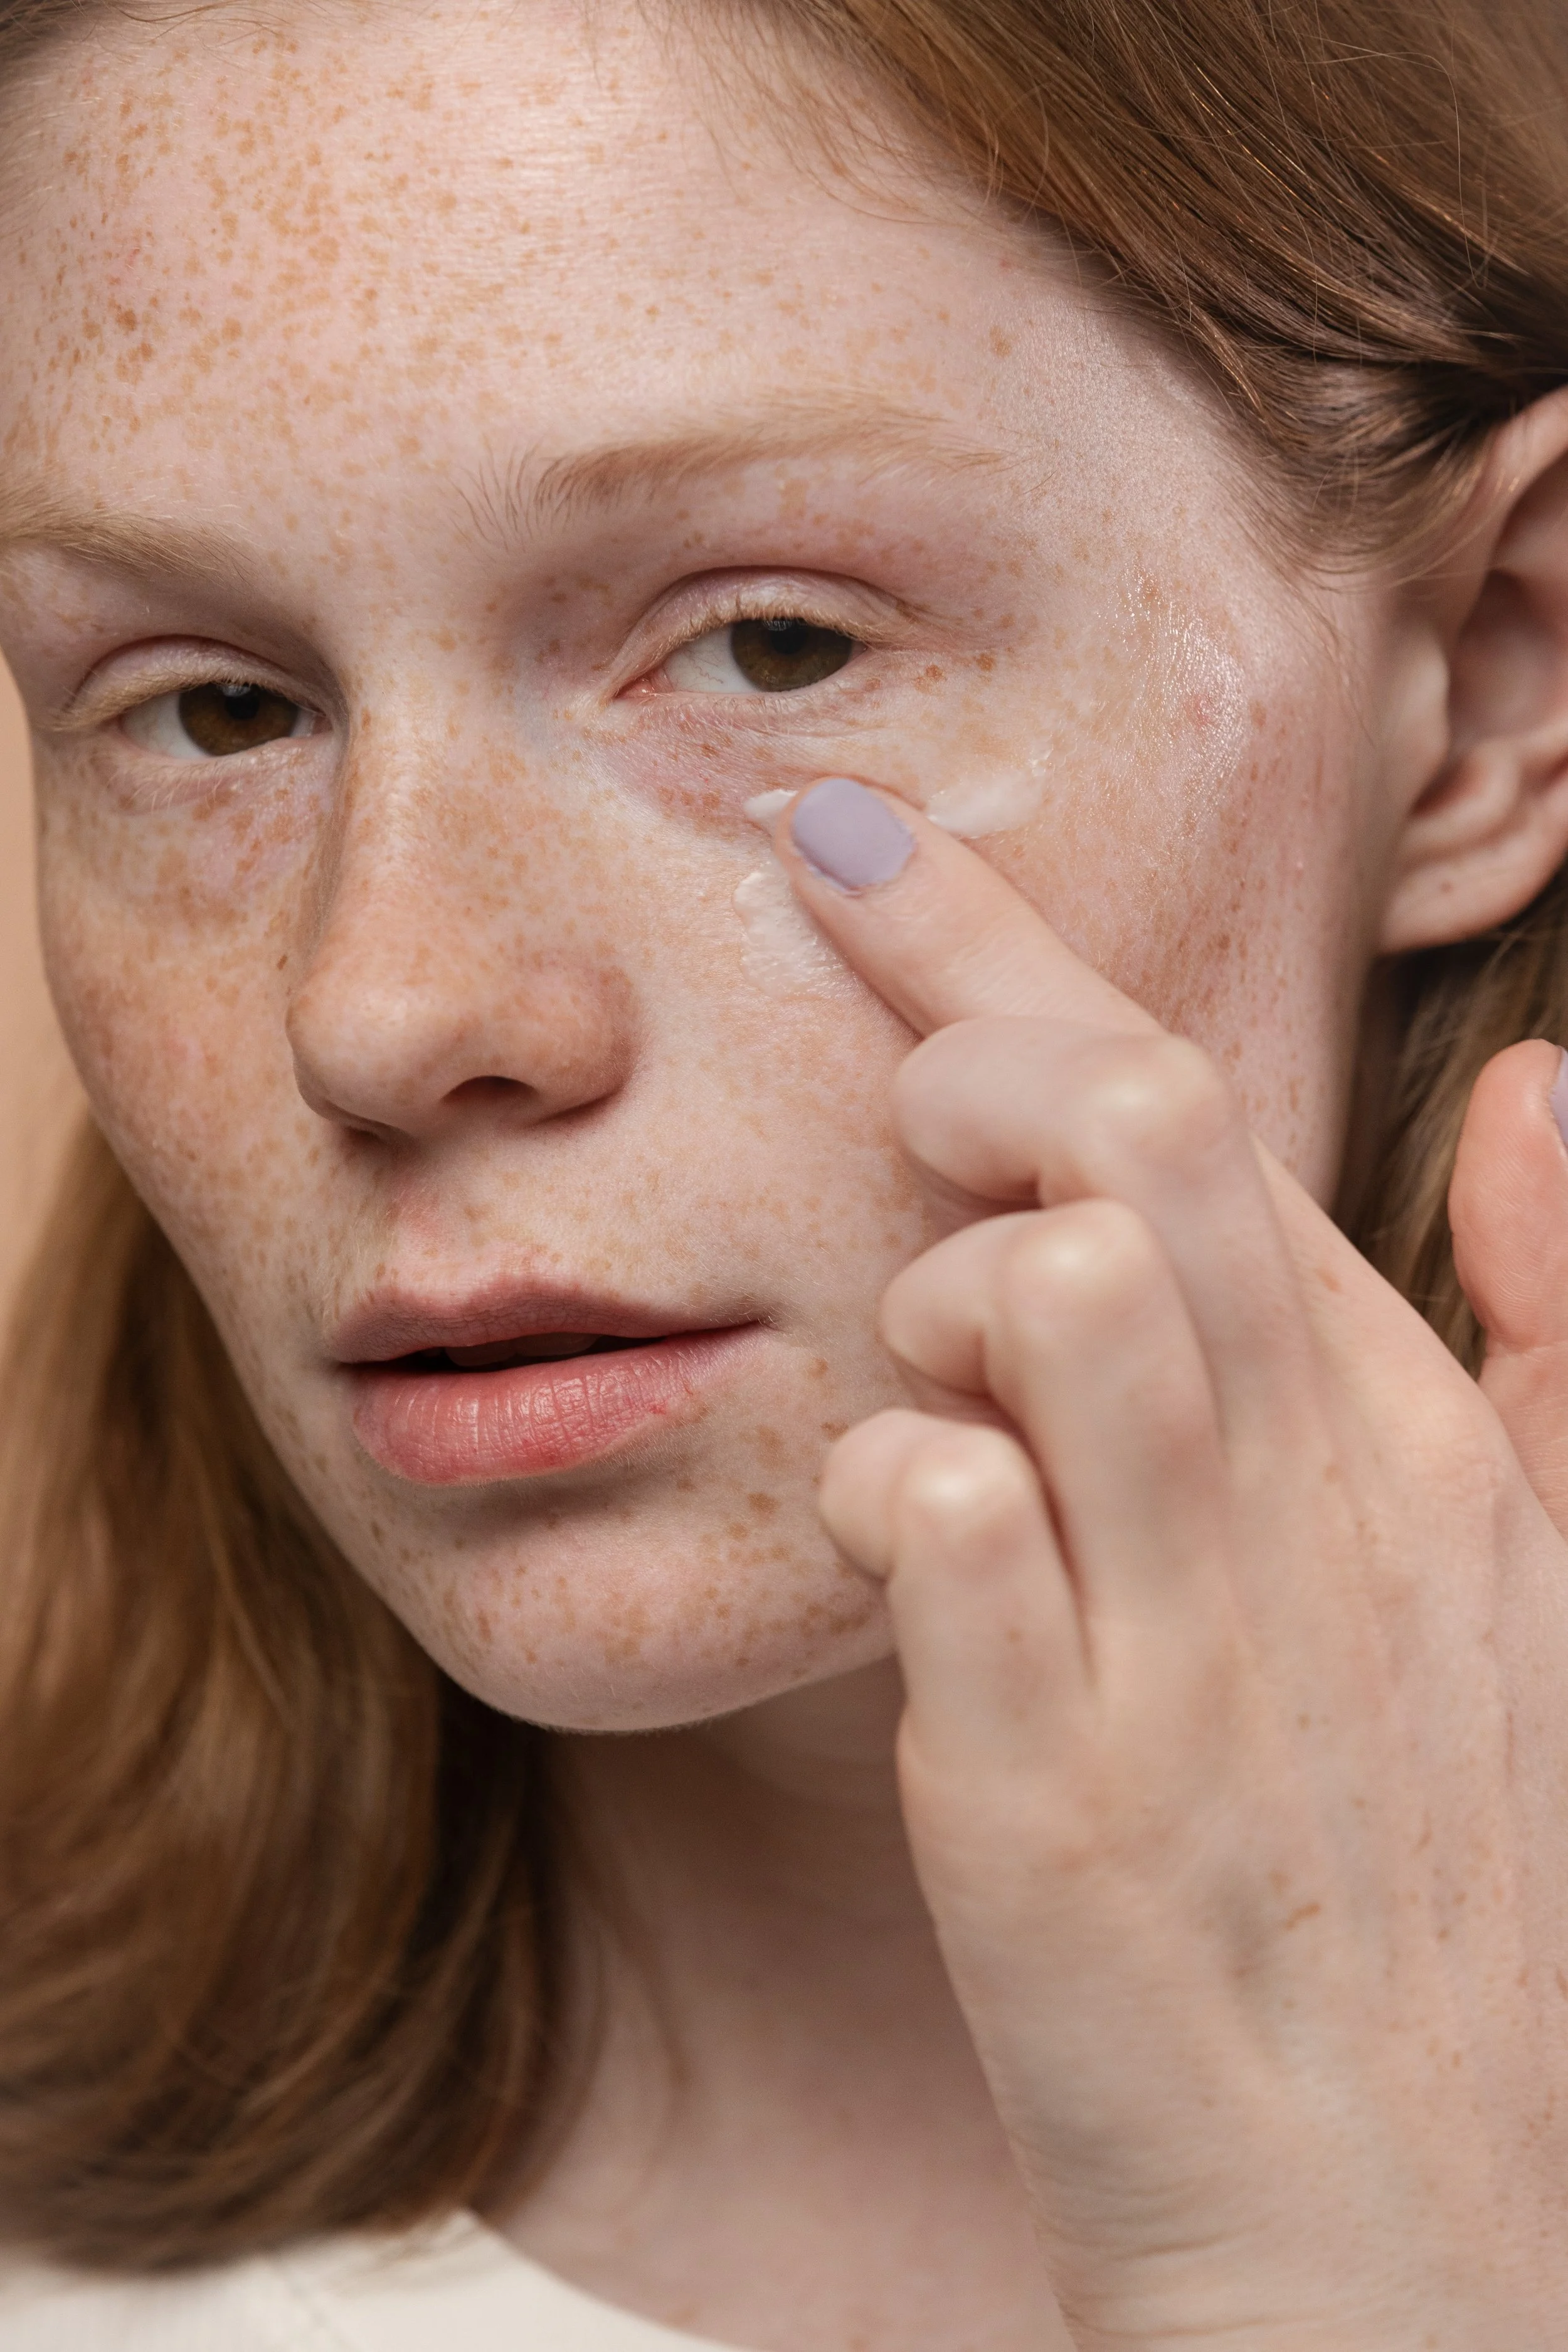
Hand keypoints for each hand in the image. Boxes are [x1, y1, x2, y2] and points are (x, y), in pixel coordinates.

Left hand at [778, 778, 1567, 2350]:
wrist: (1409, 2231)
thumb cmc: (1447, 1885)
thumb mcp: (1551, 1585)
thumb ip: (1561, 1325)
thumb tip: (1535, 1084)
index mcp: (1415, 1433)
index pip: (1198, 1104)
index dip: (997, 948)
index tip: (845, 844)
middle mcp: (1316, 1499)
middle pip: (1122, 1138)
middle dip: (963, 1056)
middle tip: (907, 1109)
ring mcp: (1188, 1635)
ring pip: (1038, 1292)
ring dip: (934, 1294)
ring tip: (942, 1386)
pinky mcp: (1056, 1786)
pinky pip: (936, 1511)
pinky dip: (885, 1482)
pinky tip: (911, 1545)